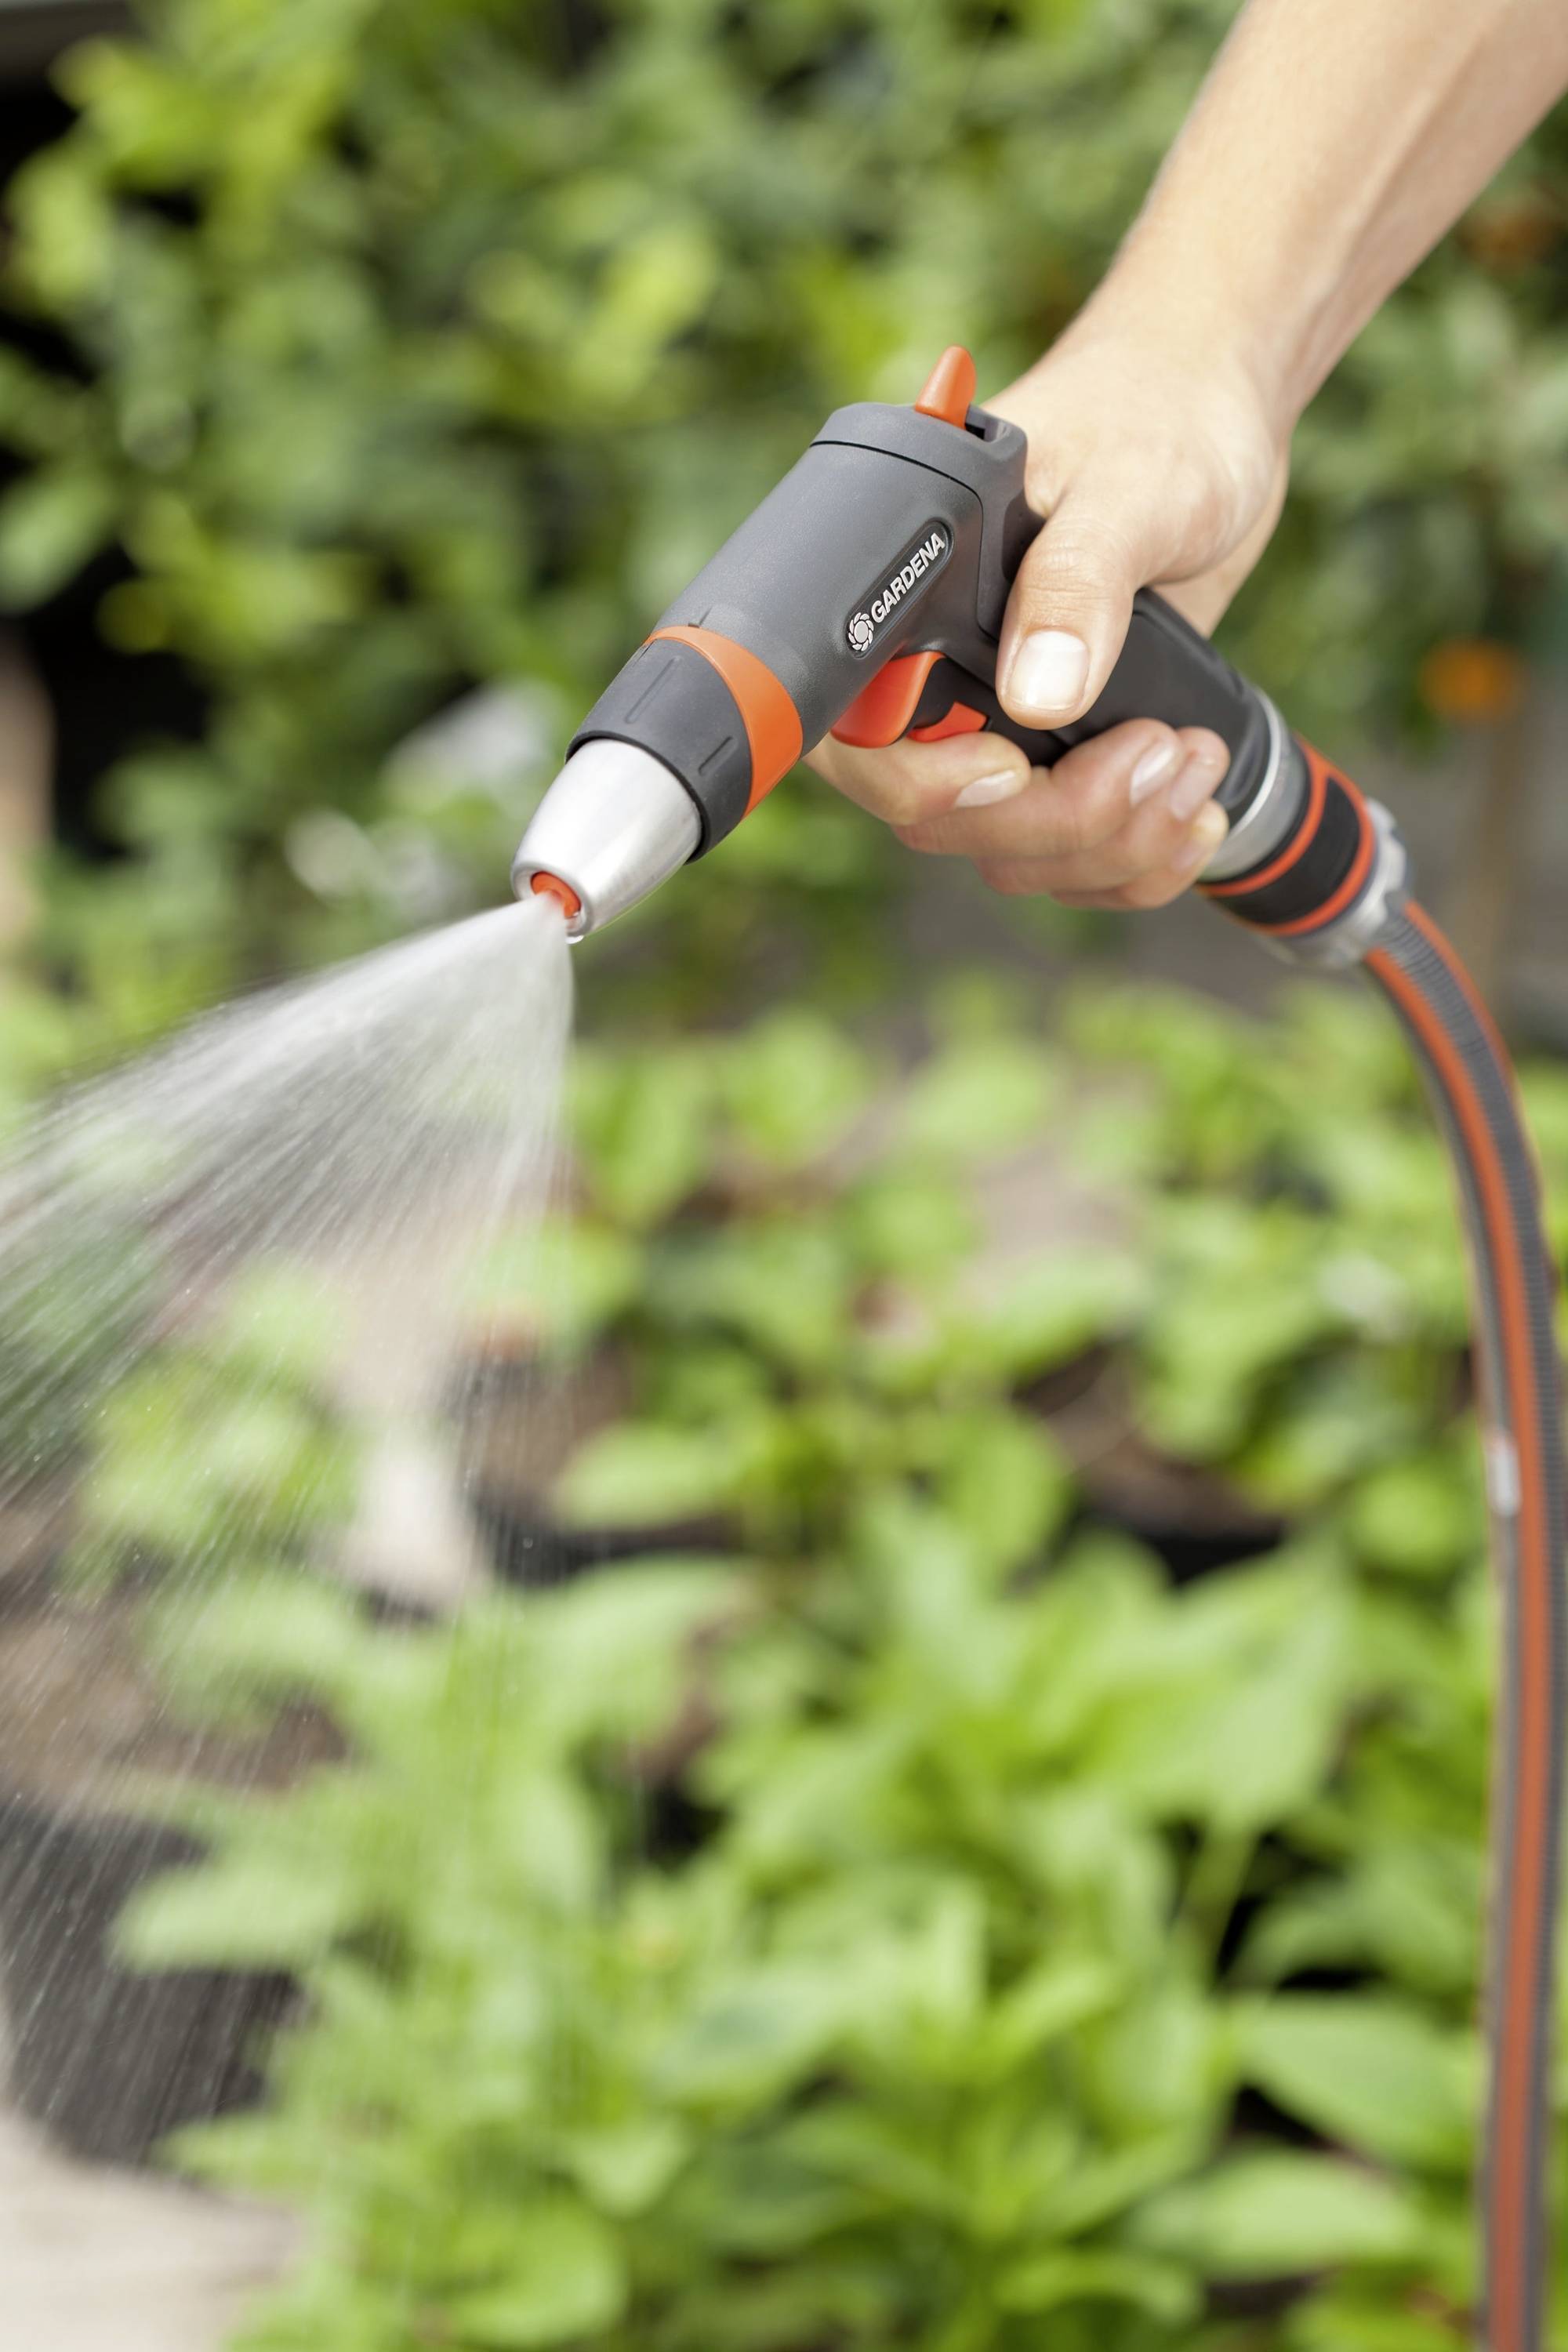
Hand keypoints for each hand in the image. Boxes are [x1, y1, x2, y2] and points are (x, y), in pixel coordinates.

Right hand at [806, 321, 1288, 907]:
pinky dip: (1139, 864)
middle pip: (944, 824)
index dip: (924, 784)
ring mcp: (999, 729)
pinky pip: (1072, 863)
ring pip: (1014, 856)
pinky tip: (1196, 812)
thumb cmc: (1154, 418)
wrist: (1216, 421)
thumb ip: (1077, 582)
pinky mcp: (1064, 760)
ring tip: (1193, 757)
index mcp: (906, 607)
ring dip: (1116, 842)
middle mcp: (935, 681)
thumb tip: (1037, 694)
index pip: (855, 743)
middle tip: (1158, 748)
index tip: (1016, 764)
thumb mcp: (1124, 487)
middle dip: (1061, 818)